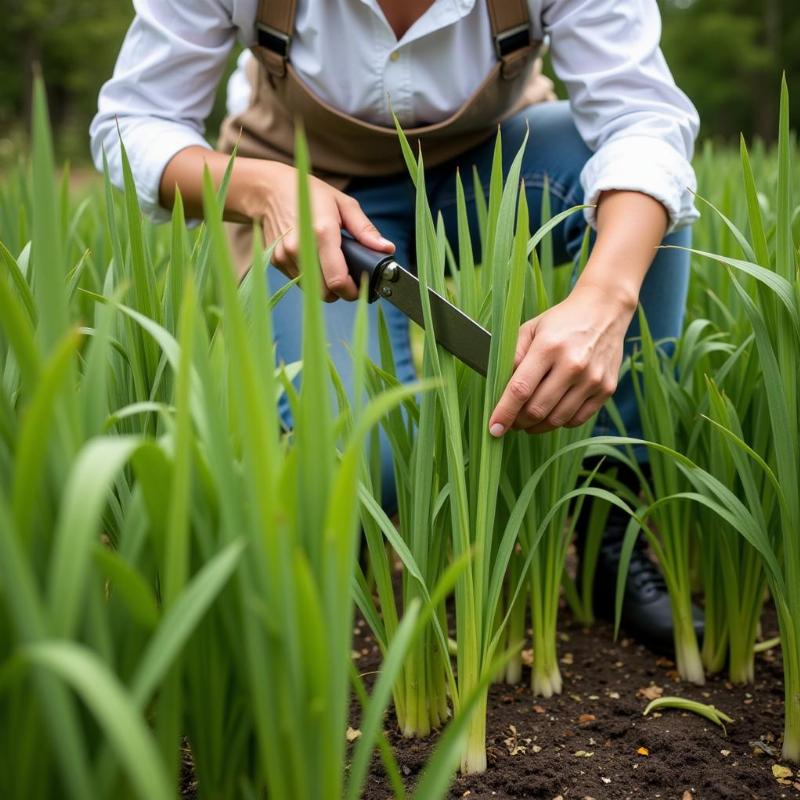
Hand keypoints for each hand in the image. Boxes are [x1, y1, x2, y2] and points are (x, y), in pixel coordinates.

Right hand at [259, 162, 393, 301]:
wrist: (270, 189)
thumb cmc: (312, 194)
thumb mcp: (344, 204)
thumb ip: (365, 230)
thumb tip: (386, 248)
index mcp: (322, 233)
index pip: (337, 280)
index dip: (352, 291)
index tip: (360, 288)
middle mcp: (301, 247)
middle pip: (324, 292)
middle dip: (339, 292)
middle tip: (348, 280)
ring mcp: (285, 255)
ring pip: (311, 289)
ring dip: (324, 285)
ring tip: (329, 265)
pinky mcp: (275, 260)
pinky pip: (298, 280)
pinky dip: (309, 277)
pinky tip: (312, 259)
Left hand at [488, 284, 635, 435]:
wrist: (604, 311)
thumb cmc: (561, 322)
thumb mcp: (530, 329)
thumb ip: (512, 356)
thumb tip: (499, 389)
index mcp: (548, 347)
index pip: (520, 389)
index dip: (504, 412)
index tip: (494, 429)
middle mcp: (572, 364)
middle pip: (538, 409)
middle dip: (519, 422)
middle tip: (511, 422)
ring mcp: (592, 379)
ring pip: (557, 419)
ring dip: (537, 427)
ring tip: (528, 422)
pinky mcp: (606, 389)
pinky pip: (577, 419)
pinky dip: (560, 423)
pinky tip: (551, 414)